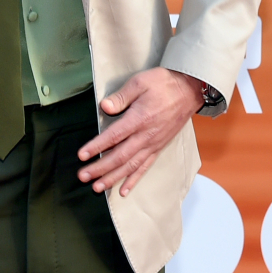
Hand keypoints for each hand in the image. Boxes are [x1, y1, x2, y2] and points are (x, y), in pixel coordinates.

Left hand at [77, 67, 205, 196]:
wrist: (189, 90)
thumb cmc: (164, 83)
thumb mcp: (140, 82)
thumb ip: (121, 96)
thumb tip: (105, 107)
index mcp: (139, 119)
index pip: (114, 136)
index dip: (96, 146)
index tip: (82, 155)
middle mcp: (146, 136)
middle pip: (120, 157)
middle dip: (100, 168)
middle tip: (83, 176)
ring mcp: (153, 144)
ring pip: (130, 166)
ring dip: (113, 178)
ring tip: (97, 187)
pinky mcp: (158, 148)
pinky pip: (145, 167)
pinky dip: (133, 180)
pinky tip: (123, 190)